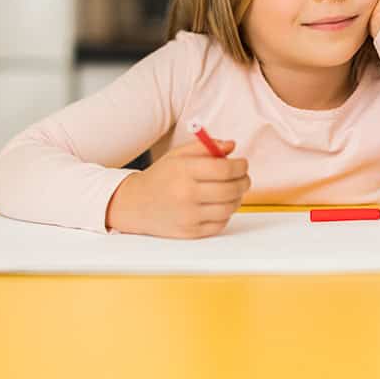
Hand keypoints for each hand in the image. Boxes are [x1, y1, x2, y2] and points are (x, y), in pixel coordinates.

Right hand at [105, 138, 250, 238]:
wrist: (135, 204)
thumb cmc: (160, 177)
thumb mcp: (178, 155)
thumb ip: (205, 146)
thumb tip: (231, 146)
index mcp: (184, 171)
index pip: (224, 169)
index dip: (240, 166)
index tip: (242, 164)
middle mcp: (186, 194)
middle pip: (230, 190)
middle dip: (244, 181)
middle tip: (244, 177)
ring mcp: (188, 216)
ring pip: (229, 208)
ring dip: (237, 198)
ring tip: (233, 190)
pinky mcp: (190, 232)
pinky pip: (220, 223)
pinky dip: (226, 213)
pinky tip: (220, 205)